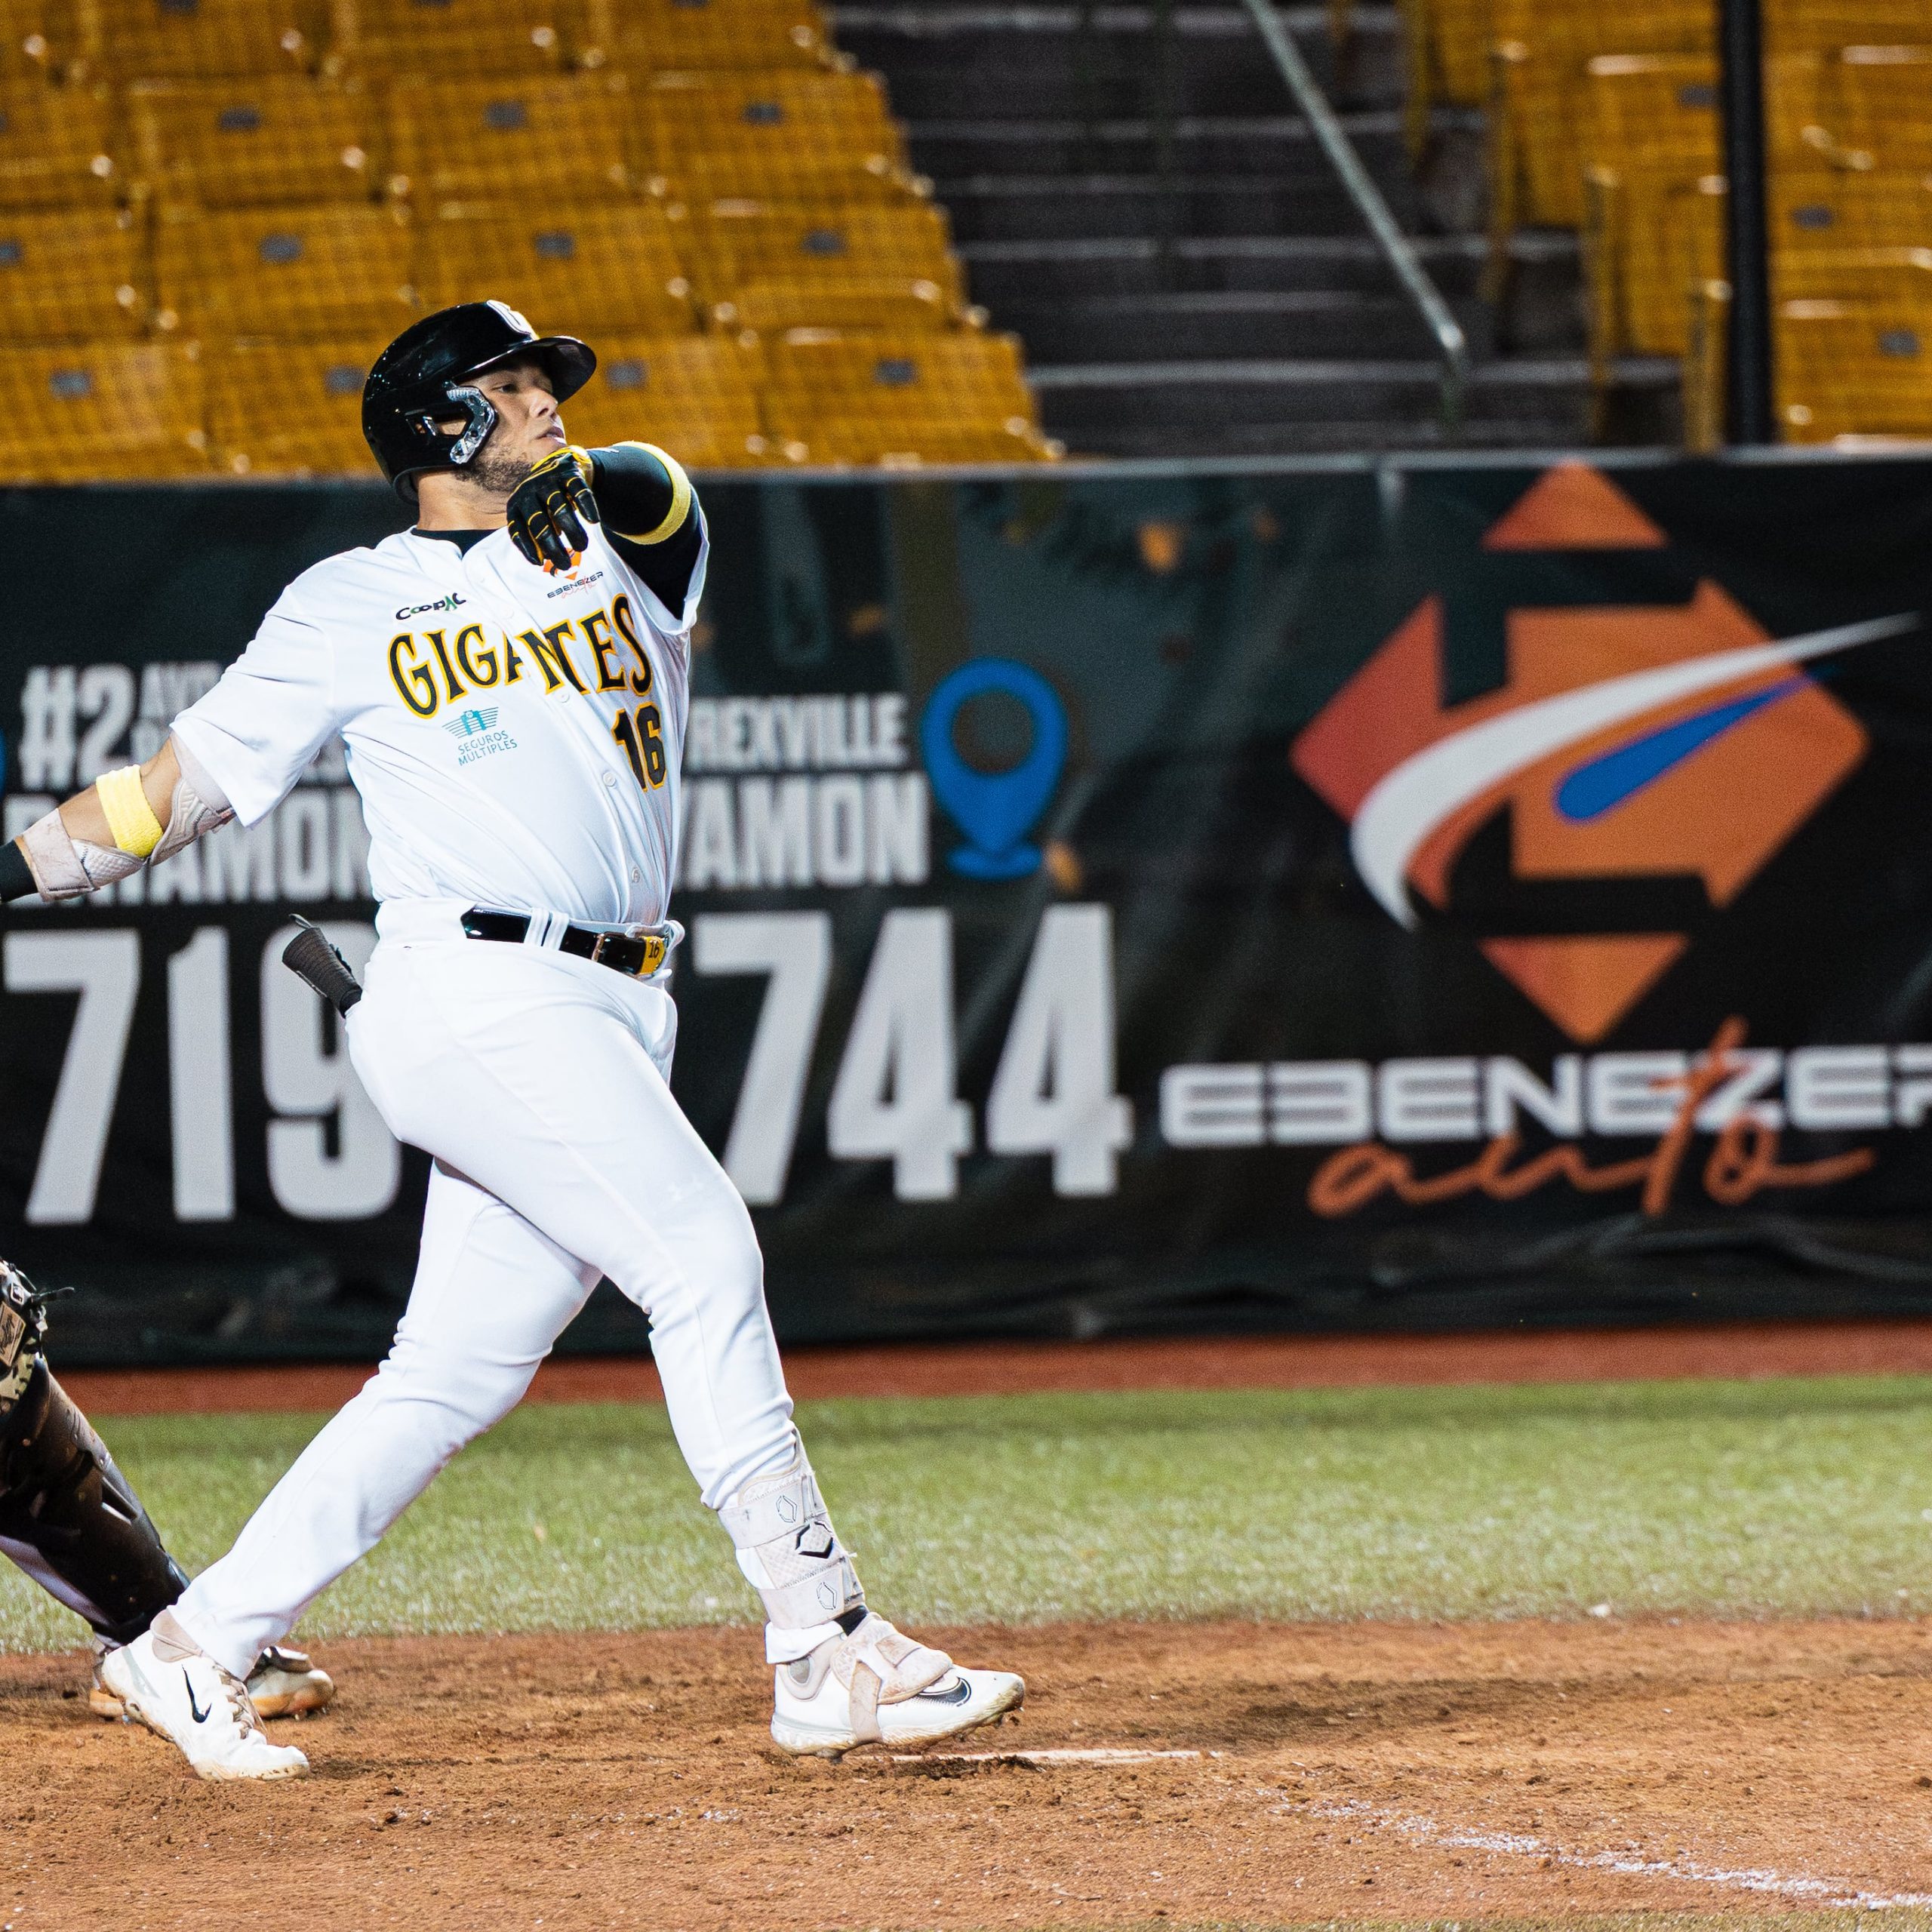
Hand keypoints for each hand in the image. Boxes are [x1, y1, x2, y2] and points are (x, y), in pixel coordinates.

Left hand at [507, 445, 600, 572]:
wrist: (561, 466)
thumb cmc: (546, 503)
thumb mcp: (535, 517)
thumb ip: (536, 538)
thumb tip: (542, 562)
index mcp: (516, 504)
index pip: (517, 528)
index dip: (527, 546)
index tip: (539, 563)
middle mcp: (528, 490)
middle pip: (539, 521)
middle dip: (553, 546)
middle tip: (565, 564)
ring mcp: (548, 480)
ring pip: (560, 508)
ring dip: (572, 530)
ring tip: (582, 546)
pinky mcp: (568, 472)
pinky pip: (578, 490)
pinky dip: (586, 506)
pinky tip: (594, 520)